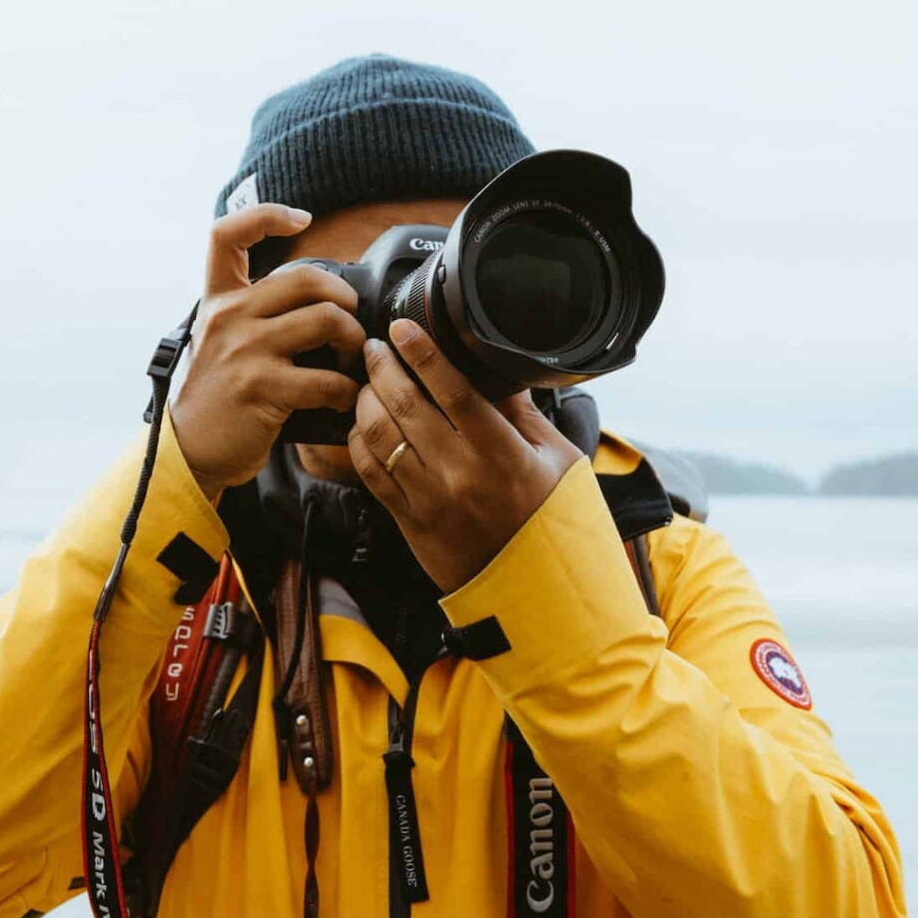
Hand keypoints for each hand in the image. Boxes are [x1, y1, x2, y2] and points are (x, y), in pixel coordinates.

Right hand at [170, 204, 366, 497]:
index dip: (267, 215)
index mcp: (218, 300)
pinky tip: (343, 397)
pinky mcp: (262, 388)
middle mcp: (229, 317)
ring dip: (354, 340)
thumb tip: (313, 299)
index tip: (300, 219)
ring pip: (327, 319)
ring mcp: (245, 350)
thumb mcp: (219, 341)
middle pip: (306, 277)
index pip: (228, 235)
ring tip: (352, 359)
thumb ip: (252, 314)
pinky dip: (348, 389)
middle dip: (344, 298)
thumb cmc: (215, 398)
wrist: (191, 450)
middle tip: (350, 321)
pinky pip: (327, 378)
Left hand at [348, 321, 583, 593]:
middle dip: (383, 368)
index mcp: (501, 455)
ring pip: (378, 437)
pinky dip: (359, 441)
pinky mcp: (408, 521)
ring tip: (367, 381)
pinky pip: (370, 473)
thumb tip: (498, 370)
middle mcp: (459, 475)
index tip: (402, 328)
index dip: (423, 354)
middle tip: (374, 346)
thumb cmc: (550, 520)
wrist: (531, 589)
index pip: (453, 391)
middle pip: (405, 406)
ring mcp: (428, 500)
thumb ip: (524, 413)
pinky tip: (362, 423)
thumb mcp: (558, 460)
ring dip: (365, 401)